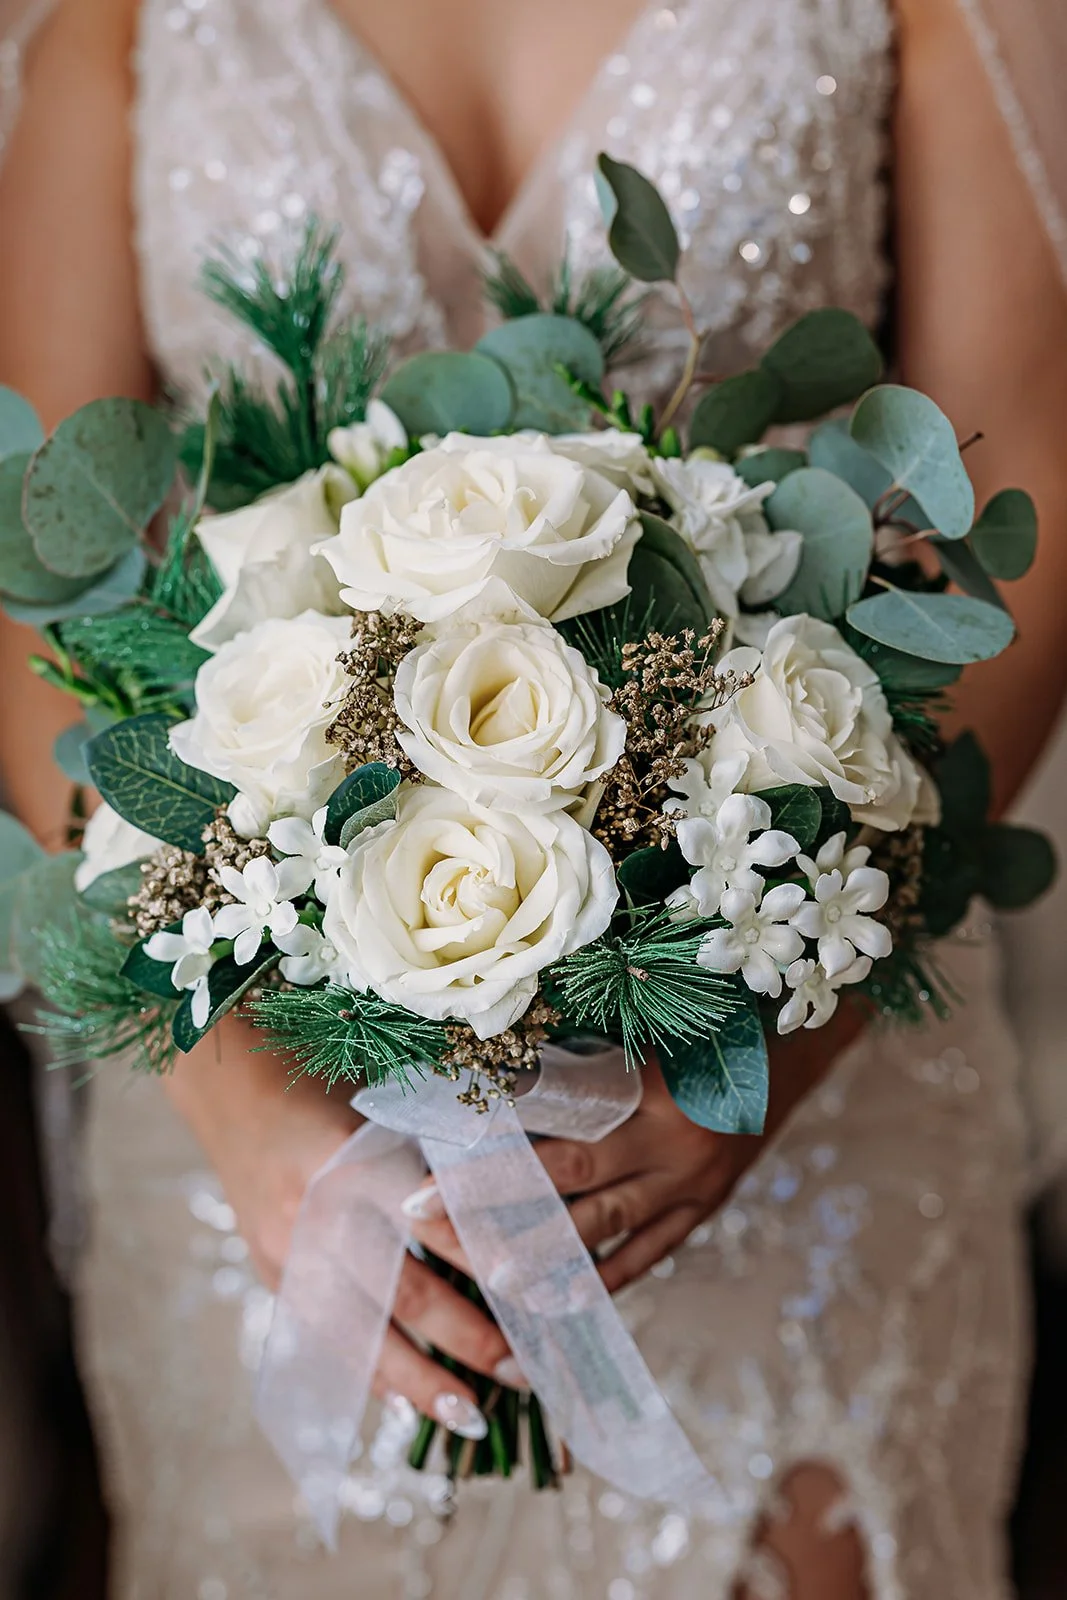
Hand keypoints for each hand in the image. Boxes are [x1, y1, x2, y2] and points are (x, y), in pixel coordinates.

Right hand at [165, 1018, 513, 1437]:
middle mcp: (321, 1211)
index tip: (541, 1297)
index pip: (437, 1224)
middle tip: (523, 1370)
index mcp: (361, 1159)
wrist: (234, 1090)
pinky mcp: (272, 1274)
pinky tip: (411, 1401)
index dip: (489, 1265)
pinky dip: (368, 1373)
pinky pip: (323, 1338)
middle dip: (467, 1339)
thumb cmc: (331, 1088)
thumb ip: (441, 1157)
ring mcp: (288, 1250)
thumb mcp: (390, 1109)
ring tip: (473, 1415)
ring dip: (420, 1381)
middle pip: (403, 1291)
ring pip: (359, 1333)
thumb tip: (521, 1210)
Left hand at [406, 1001, 867, 1294]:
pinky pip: (648, 1255)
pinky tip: (559, 1302)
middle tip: (427, 1220)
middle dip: (497, 1205)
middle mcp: (671, 1147)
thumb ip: (576, 1060)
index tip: (430, 1157)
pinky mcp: (705, 1211)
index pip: (556, 1129)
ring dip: (544, 1256)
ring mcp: (691, 1187)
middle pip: (570, 1185)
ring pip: (606, 1232)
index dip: (493, 1150)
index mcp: (650, 1093)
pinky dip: (604, 1279)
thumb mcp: (641, 1032)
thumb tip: (485, 1074)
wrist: (789, 1051)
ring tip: (486, 1280)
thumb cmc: (701, 1026)